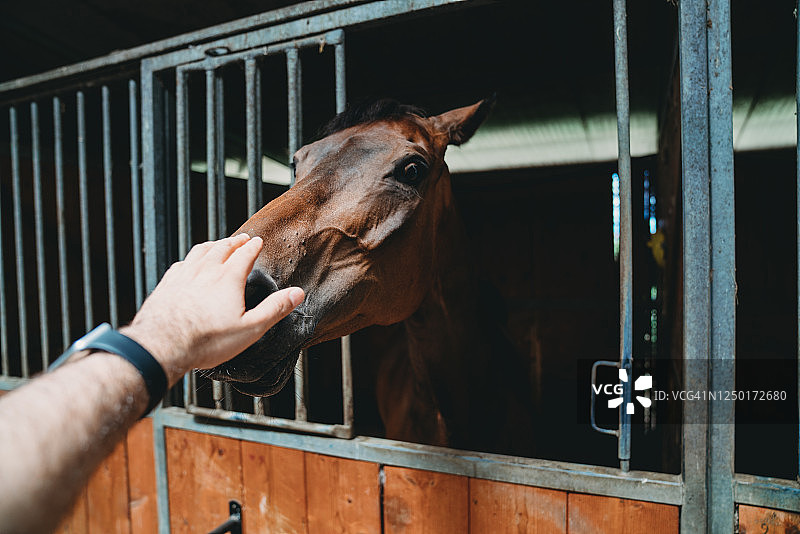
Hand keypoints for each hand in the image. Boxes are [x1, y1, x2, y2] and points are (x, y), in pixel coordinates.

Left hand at [120, 234, 303, 384]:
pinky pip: (181, 263)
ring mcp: (184, 275)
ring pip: (200, 251)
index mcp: (228, 278)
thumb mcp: (250, 329)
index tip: (257, 241)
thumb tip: (297, 294)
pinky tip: (190, 263)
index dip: (253, 246)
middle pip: (222, 248)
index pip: (244, 254)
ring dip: (212, 244)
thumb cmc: (207, 340)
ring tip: (218, 243)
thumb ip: (274, 309)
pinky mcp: (167, 284)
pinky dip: (191, 258)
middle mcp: (205, 270)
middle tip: (241, 238)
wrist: (162, 345)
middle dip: (234, 241)